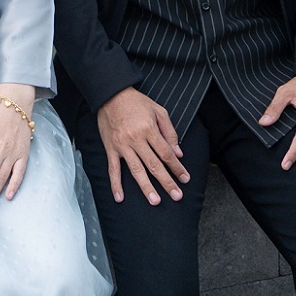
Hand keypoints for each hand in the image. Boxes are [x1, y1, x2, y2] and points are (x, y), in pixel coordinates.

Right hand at [97, 87, 189, 204]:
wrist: (110, 94)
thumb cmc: (136, 102)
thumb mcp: (158, 111)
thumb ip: (169, 132)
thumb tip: (178, 153)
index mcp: (149, 130)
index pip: (167, 153)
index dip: (177, 167)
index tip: (185, 179)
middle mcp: (136, 139)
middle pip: (154, 165)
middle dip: (167, 182)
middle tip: (176, 196)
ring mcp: (122, 146)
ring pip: (136, 170)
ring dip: (146, 187)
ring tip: (155, 201)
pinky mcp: (111, 149)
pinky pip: (113, 169)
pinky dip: (116, 184)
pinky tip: (120, 197)